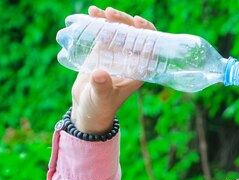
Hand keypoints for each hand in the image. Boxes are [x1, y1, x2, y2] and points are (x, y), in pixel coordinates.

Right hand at [70, 6, 156, 133]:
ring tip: (97, 12)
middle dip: (125, 20)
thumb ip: (102, 87)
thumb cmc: (99, 107)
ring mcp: (118, 54)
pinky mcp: (104, 50)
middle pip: (135, 34)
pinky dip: (99, 21)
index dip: (147, 32)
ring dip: (112, 18)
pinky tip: (91, 13)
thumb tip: (99, 74)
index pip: (151, 47)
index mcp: (139, 70)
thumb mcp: (101, 98)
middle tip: (110, 14)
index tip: (137, 22)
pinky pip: (106, 31)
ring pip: (121, 30)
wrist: (87, 108)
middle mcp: (132, 60)